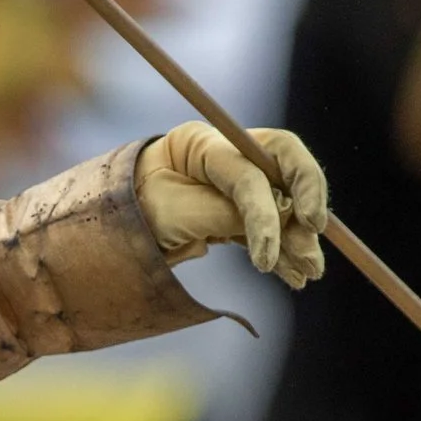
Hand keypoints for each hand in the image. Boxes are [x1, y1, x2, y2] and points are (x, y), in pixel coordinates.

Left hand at [134, 122, 328, 289]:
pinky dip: (283, 252)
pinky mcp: (232, 211)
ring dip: (299, 237)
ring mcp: (231, 182)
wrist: (107, 233)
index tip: (268, 255)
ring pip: (283, 201)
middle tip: (313, 238)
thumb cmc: (132, 214)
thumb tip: (283, 221)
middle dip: (305, 201)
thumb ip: (226, 214)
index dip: (266, 213)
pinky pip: (269, 228)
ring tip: (310, 271)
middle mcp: (224, 155)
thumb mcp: (175, 215)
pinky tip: (295, 276)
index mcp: (201, 145)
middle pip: (283, 166)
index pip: (249, 172)